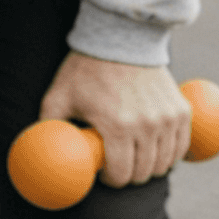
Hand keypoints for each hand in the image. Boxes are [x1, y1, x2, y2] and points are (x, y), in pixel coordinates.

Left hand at [39, 53, 189, 188]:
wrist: (119, 38)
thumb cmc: (86, 69)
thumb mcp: (58, 96)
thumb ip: (47, 126)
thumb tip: (37, 150)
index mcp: (117, 126)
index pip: (121, 175)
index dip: (110, 180)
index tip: (104, 173)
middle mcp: (147, 125)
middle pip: (144, 173)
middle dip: (129, 175)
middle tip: (119, 166)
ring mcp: (168, 118)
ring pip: (164, 164)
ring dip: (150, 166)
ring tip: (135, 157)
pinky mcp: (181, 110)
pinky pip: (181, 147)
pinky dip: (170, 154)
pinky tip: (156, 150)